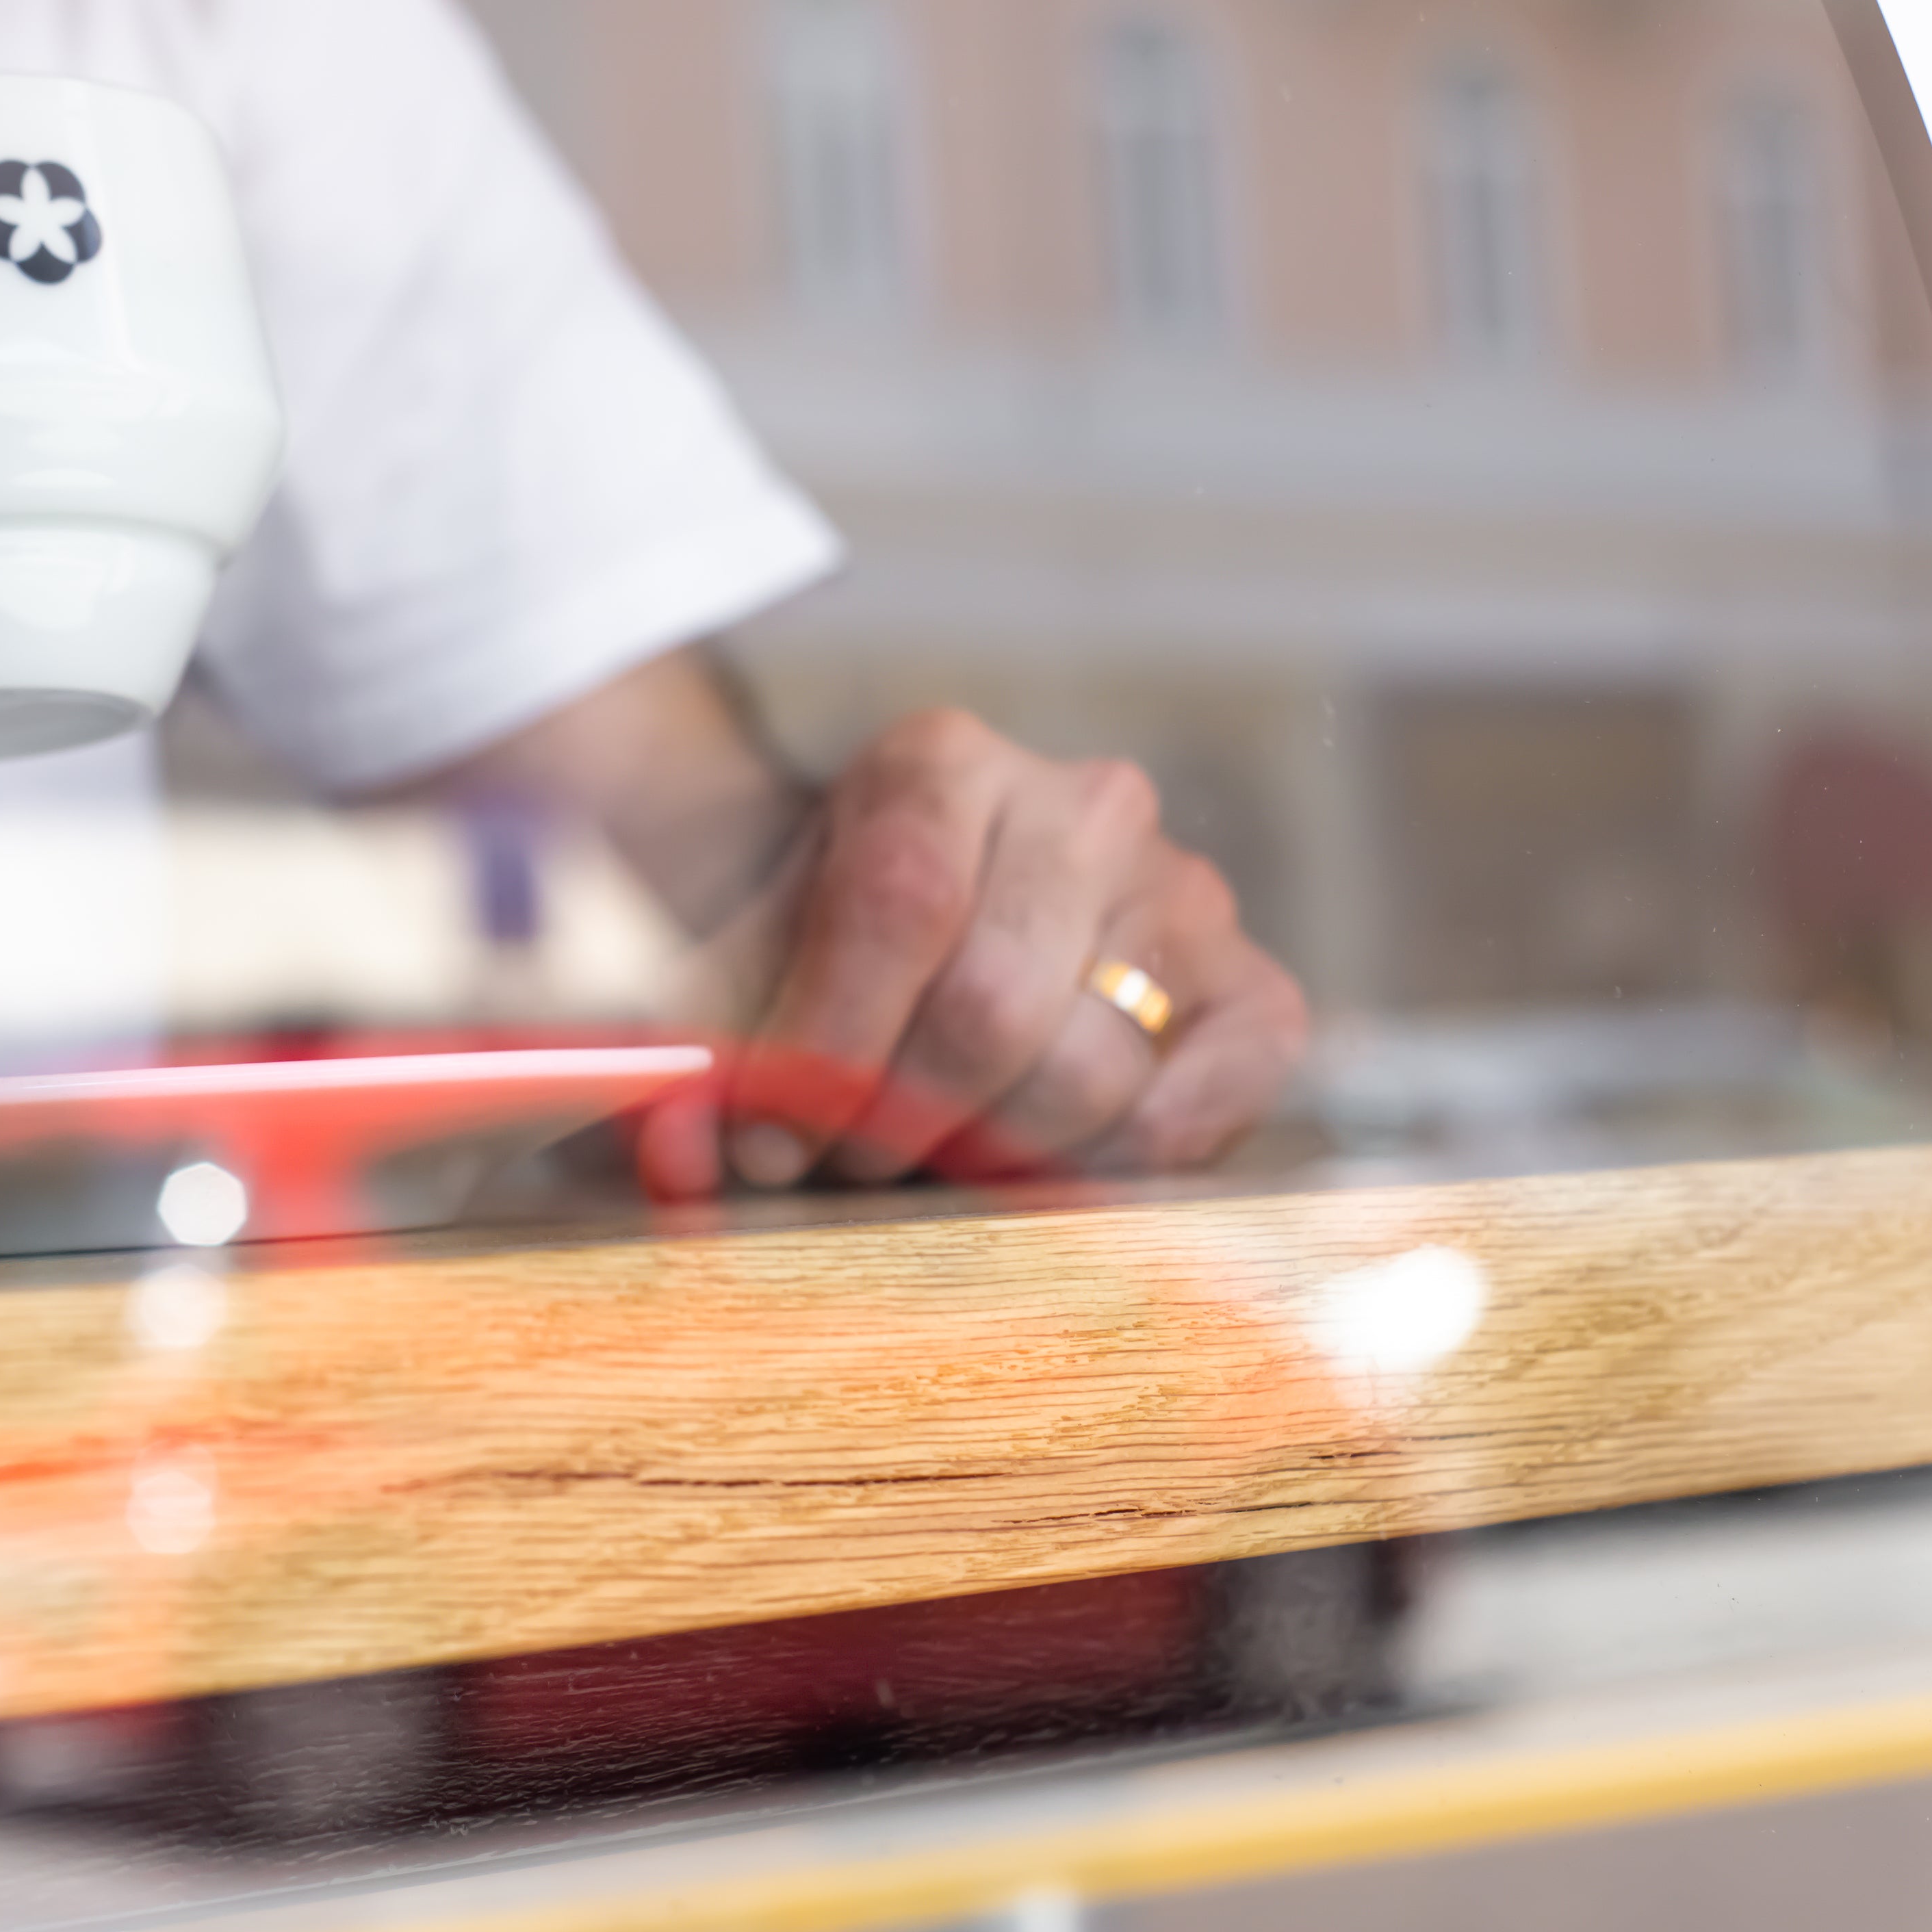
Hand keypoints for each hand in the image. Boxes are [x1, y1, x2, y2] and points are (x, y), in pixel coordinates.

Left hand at [645, 708, 1310, 1194]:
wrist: (885, 946)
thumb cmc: (799, 959)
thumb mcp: (716, 976)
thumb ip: (680, 1053)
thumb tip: (683, 1155)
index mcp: (939, 762)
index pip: (902, 904)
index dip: (828, 1047)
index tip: (767, 1135)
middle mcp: (1082, 804)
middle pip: (994, 1006)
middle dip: (899, 1118)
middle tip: (845, 1159)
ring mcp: (1183, 894)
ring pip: (1087, 1076)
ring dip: (985, 1155)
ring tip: (924, 1155)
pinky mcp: (1251, 995)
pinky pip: (1192, 1114)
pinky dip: (1103, 1169)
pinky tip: (1031, 1163)